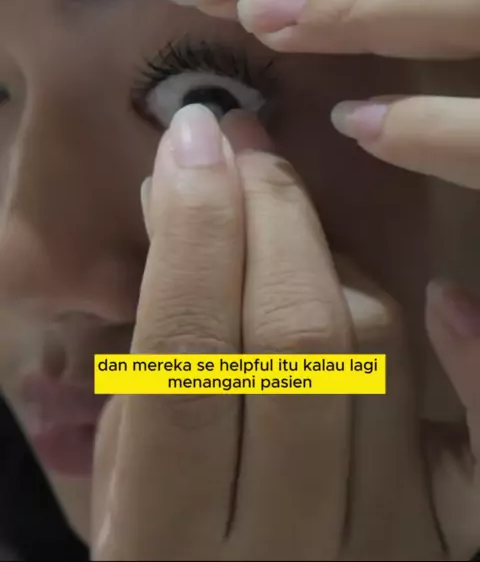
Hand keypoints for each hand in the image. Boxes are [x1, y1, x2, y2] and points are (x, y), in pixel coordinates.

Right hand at [91, 105, 443, 560]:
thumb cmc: (168, 561)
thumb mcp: (119, 493)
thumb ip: (148, 376)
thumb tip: (180, 220)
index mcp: (166, 544)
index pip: (186, 354)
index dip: (191, 229)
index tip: (193, 141)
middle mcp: (282, 548)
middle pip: (294, 339)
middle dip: (268, 212)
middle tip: (247, 142)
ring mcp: (378, 545)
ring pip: (375, 356)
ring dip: (331, 256)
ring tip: (290, 218)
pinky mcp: (443, 541)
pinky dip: (473, 363)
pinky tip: (446, 298)